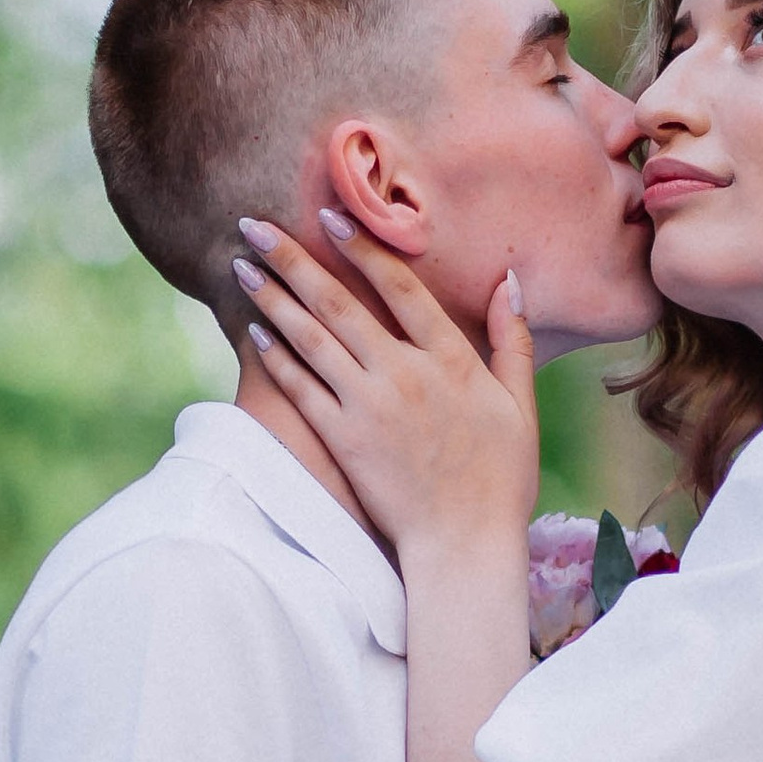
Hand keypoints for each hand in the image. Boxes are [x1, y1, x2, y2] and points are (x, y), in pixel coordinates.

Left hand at [236, 215, 538, 563]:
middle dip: (294, 260)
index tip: (331, 217)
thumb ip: (511, 341)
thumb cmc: (500, 479)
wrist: (465, 544)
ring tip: (242, 267)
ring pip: (311, 339)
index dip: (362, 248)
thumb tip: (509, 282)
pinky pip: (300, 389)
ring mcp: (369, 406)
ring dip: (272, 298)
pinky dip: (275, 356)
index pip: (400, 287)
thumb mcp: (520, 405)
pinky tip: (254, 329)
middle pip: (340, 303)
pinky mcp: (343, 440)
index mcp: (451, 360)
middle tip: (256, 226)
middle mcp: (405, 374)